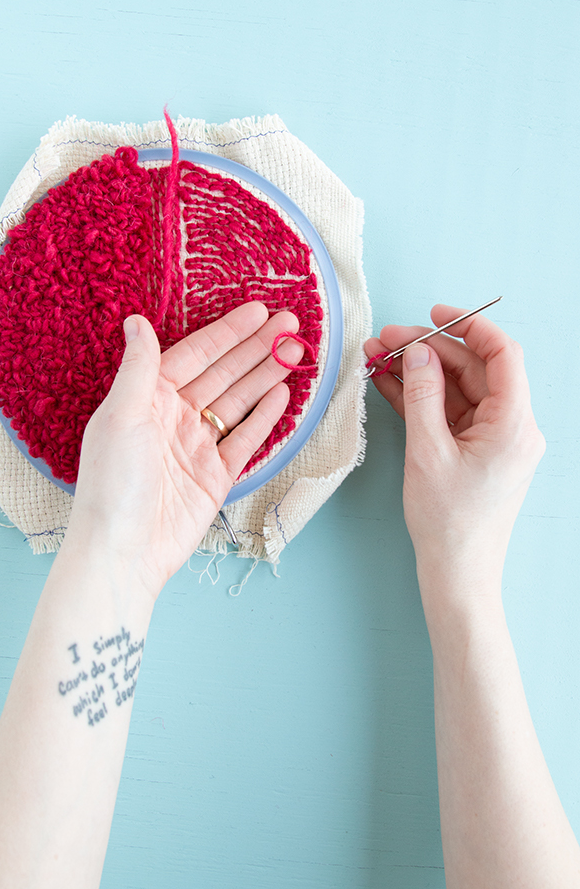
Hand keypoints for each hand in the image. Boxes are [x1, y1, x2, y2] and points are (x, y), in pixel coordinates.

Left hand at [65, 302, 301, 597]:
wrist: (124, 550)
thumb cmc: (113, 483)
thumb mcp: (121, 416)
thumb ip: (138, 368)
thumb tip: (136, 320)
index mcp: (148, 398)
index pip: (194, 354)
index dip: (227, 332)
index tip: (258, 310)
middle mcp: (174, 418)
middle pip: (223, 373)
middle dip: (256, 347)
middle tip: (290, 322)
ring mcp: (197, 447)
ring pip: (238, 402)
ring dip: (266, 375)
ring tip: (295, 351)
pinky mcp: (215, 476)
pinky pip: (244, 439)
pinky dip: (264, 417)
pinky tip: (282, 393)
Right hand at [364, 305, 545, 589]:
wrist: (456, 573)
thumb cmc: (448, 522)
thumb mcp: (427, 451)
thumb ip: (423, 394)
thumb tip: (417, 352)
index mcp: (514, 424)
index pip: (502, 354)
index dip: (469, 326)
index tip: (433, 315)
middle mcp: (512, 427)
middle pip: (473, 369)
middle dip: (428, 351)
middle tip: (383, 341)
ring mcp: (494, 440)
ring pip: (457, 390)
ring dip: (418, 372)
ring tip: (375, 358)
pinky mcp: (475, 452)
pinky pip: (450, 413)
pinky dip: (422, 398)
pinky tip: (388, 383)